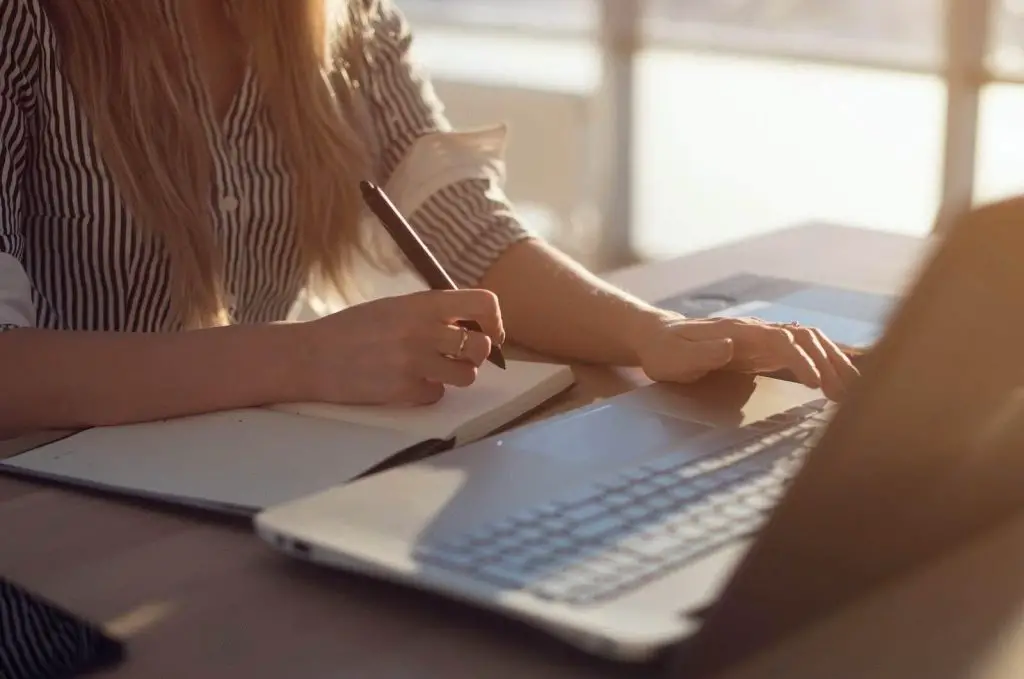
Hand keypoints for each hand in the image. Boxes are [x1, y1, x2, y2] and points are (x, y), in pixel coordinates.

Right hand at [298, 289, 503, 405]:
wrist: (312, 356)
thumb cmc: (355, 329)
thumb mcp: (396, 306)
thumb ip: (432, 313)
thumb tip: (473, 326)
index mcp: (424, 303)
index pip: (484, 304)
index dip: (494, 322)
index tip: (487, 333)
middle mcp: (424, 330)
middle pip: (482, 347)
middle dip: (475, 355)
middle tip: (457, 357)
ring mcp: (416, 362)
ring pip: (467, 375)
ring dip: (456, 376)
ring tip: (433, 370)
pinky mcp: (405, 391)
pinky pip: (438, 395)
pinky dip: (427, 393)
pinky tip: (405, 383)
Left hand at [634, 313, 858, 400]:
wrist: (658, 337)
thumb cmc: (665, 351)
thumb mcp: (675, 356)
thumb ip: (702, 352)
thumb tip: (730, 346)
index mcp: (738, 332)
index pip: (781, 340)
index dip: (802, 360)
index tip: (817, 384)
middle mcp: (757, 331)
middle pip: (805, 337)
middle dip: (830, 362)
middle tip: (847, 395)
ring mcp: (762, 339)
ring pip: (809, 342)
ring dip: (833, 362)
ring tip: (850, 391)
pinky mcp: (763, 351)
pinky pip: (801, 351)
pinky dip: (824, 362)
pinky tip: (838, 379)